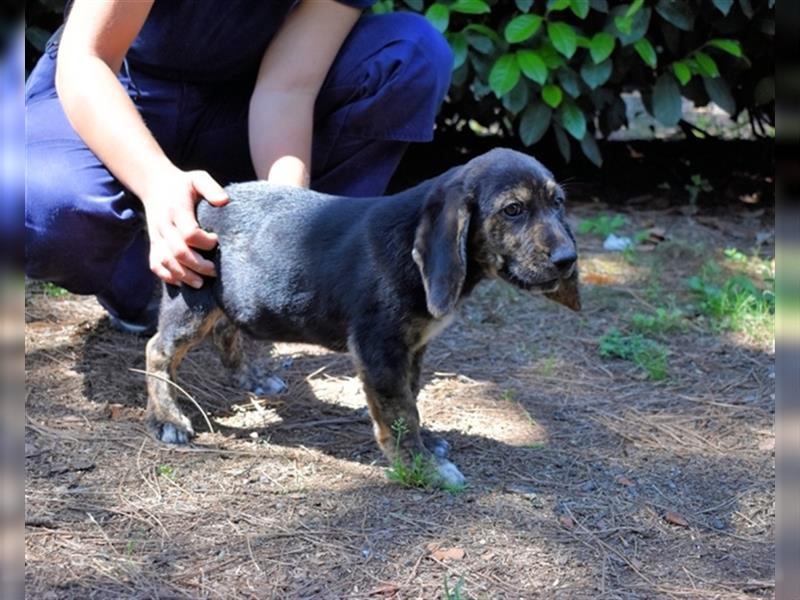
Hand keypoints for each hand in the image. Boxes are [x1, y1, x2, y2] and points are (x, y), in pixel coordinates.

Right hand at [141, 168, 228, 287]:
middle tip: (215, 271)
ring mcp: (156, 236)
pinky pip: (155, 265)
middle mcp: (164, 225)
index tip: (217, 241)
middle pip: (178, 252)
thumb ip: (211, 188)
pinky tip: (182, 282)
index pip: (189, 233)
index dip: (205, 242)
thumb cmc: (183, 184)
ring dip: (183, 276)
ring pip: (165, 262)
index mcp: (176, 210)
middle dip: (198, 265)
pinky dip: (167, 277)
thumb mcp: (198, 178)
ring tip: (200, 283)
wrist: (154, 184)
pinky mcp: (153, 244)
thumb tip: (224, 201)